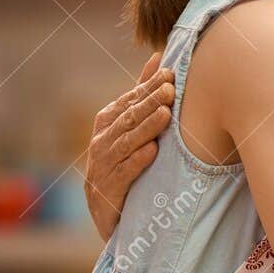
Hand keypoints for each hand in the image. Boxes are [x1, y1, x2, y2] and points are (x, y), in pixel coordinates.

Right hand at [85, 54, 173, 239]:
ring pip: (126, 143)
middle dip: (149, 102)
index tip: (170, 72)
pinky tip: (152, 152)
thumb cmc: (125, 161)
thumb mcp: (131, 126)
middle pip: (128, 118)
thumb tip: (159, 58)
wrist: (110, 214)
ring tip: (165, 114)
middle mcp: (102, 141)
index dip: (148, 86)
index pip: (129, 100)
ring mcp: (103, 166)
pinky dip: (137, 162)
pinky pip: (123, 173)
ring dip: (146, 128)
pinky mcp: (108, 190)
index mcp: (108, 122)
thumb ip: (142, 94)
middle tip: (171, 88)